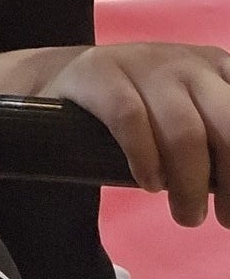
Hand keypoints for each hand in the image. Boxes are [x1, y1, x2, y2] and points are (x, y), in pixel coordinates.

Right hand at [41, 42, 229, 227]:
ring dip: (189, 186)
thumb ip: (221, 142)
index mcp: (217, 69)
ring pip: (184, 130)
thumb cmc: (143, 111)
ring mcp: (142, 63)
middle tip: (223, 217)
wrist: (65, 78)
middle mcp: (186, 61)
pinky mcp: (99, 71)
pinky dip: (145, 160)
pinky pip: (130, 119)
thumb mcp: (193, 117)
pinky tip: (148, 183)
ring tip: (185, 214)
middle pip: (228, 123)